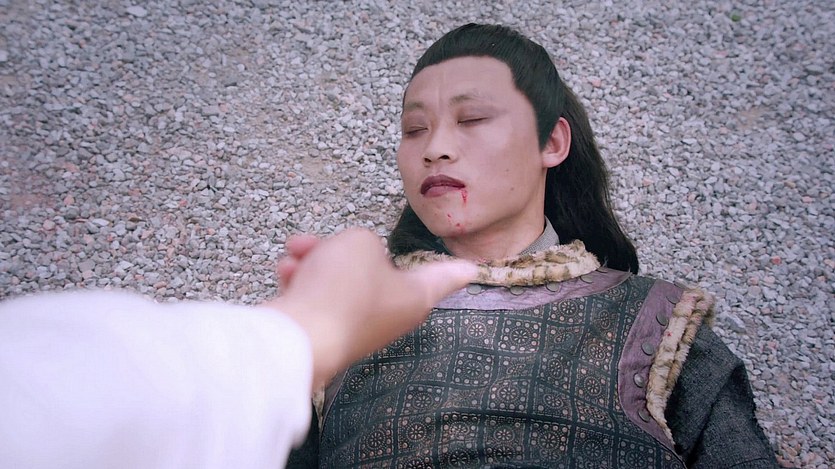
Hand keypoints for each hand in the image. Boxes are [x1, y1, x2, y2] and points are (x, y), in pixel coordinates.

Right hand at [265, 228, 475, 387]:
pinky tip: (286, 271)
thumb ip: (363, 243)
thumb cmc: (341, 289)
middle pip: (376, 270)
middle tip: (327, 240)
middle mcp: (390, 316)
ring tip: (297, 251)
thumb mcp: (359, 244)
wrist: (298, 337)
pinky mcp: (327, 332)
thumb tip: (352, 259)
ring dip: (316, 260)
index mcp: (415, 296)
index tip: (471, 269)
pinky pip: (319, 295)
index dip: (456, 270)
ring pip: (340, 279)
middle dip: (344, 248)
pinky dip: (302, 280)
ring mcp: (357, 327)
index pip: (443, 277)